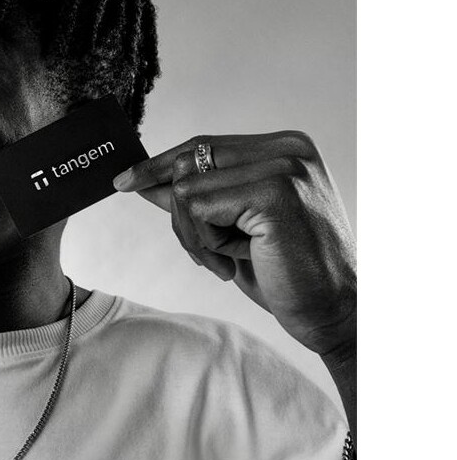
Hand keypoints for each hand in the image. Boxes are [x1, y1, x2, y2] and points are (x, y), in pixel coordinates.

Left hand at [114, 131, 355, 358]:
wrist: (334, 313)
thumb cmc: (287, 273)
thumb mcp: (232, 228)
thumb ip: (196, 198)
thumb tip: (145, 180)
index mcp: (284, 148)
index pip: (203, 146)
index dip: (160, 165)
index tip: (124, 181)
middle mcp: (287, 147)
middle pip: (189, 163)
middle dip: (183, 217)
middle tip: (214, 256)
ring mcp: (283, 166)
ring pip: (187, 189)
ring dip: (197, 237)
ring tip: (235, 260)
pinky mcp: (274, 192)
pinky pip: (197, 208)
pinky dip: (207, 244)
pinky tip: (242, 261)